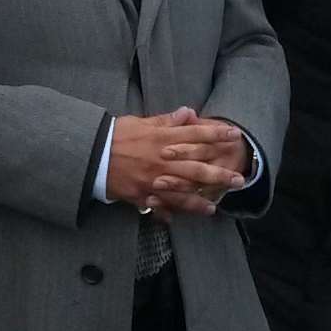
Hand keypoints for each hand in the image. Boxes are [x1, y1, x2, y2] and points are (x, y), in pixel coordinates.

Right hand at [107, 106, 246, 218]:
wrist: (91, 153)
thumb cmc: (116, 134)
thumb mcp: (141, 122)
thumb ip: (166, 121)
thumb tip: (188, 112)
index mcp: (162, 138)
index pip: (195, 134)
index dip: (216, 134)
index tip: (233, 134)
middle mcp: (161, 159)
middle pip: (195, 166)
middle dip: (218, 173)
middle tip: (239, 178)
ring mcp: (153, 179)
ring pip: (182, 191)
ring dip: (201, 198)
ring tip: (216, 205)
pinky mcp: (142, 193)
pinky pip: (161, 205)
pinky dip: (173, 211)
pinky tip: (182, 217)